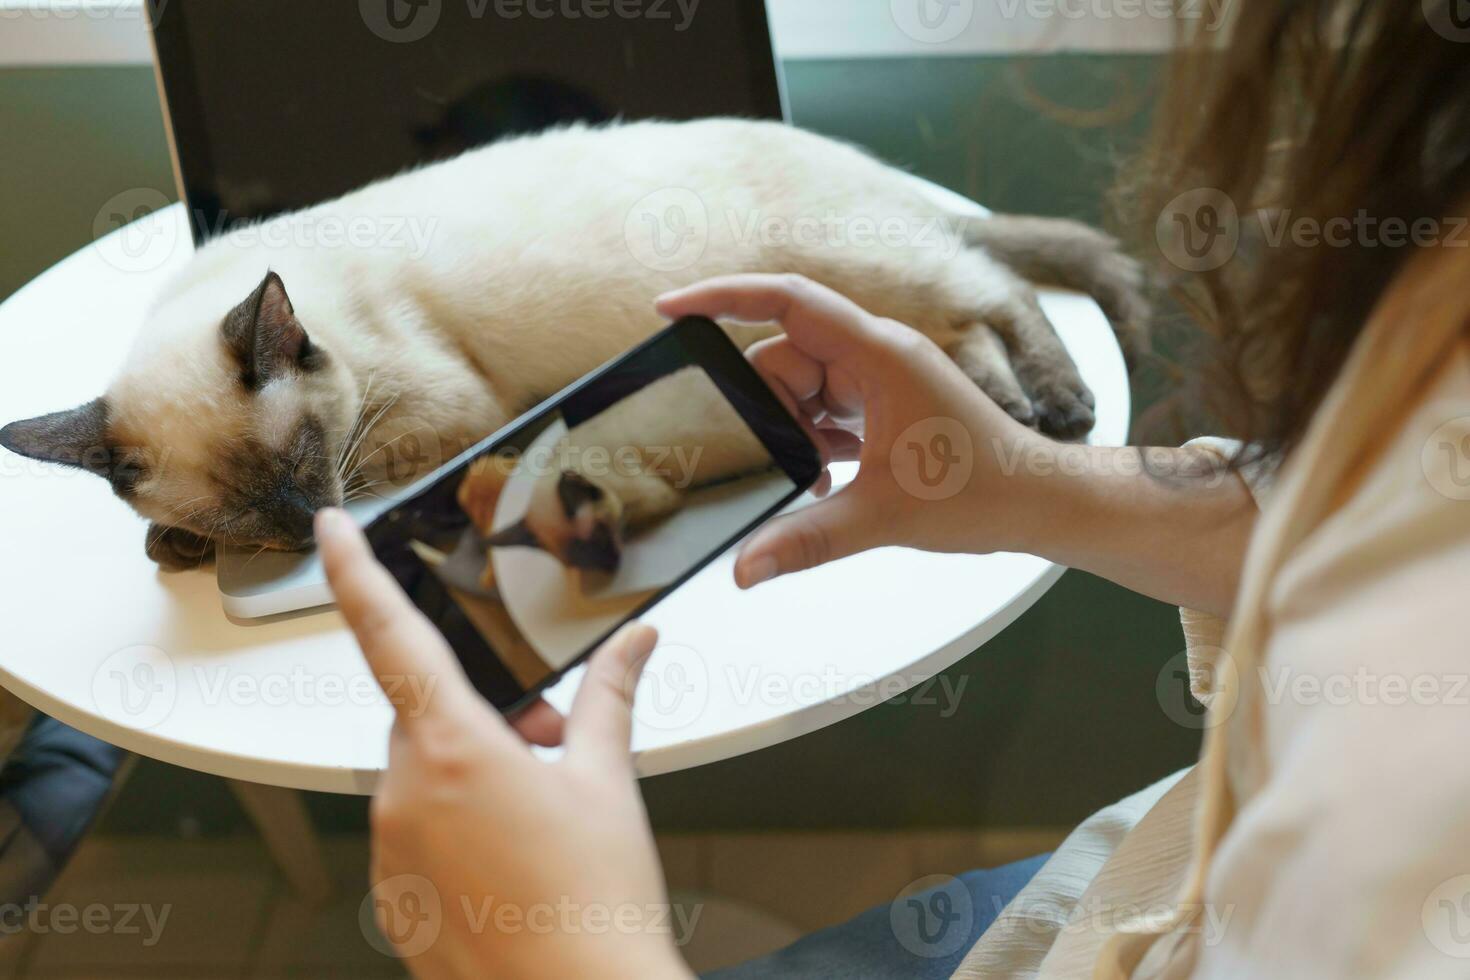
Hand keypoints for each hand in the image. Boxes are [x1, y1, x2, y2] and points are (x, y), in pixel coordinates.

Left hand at [316, 508, 690, 979]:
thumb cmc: (593, 904)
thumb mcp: (607, 782)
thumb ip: (610, 697)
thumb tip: (635, 645)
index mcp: (452, 751)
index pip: (389, 637)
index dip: (355, 573)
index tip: (331, 530)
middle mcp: (403, 797)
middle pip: (425, 718)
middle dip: (484, 720)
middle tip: (549, 749)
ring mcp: (391, 852)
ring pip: (421, 776)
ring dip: (471, 774)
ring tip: (540, 815)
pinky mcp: (393, 896)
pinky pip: (415, 832)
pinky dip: (457, 826)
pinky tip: (513, 857)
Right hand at [657, 274, 1049, 586]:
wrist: (1039, 502)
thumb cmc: (982, 492)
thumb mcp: (882, 517)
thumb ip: (805, 540)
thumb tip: (742, 570)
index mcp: (880, 353)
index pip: (788, 301)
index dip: (723, 296)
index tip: (670, 308)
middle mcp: (877, 353)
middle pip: (785, 357)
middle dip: (772, 411)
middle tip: (795, 465)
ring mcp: (881, 377)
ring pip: (801, 387)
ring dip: (795, 431)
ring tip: (822, 478)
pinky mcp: (884, 401)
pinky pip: (824, 405)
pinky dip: (814, 439)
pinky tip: (829, 478)